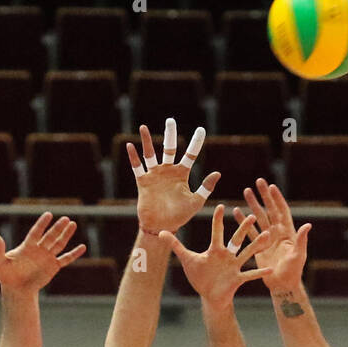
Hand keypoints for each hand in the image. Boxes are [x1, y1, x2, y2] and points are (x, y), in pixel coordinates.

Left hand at [0, 211, 86, 292]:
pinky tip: (82, 247)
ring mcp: (47, 257)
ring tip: (73, 224)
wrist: (15, 289)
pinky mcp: (53, 267)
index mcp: (27, 246)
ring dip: (66, 235)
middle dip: (58, 228)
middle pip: (50, 236)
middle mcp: (39, 249)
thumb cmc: (5, 275)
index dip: (42, 224)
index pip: (36, 232)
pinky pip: (65, 259)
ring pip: (59, 244)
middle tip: (65, 218)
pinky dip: (74, 254)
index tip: (48, 214)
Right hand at [128, 118, 220, 234]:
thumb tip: (217, 173)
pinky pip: (137, 167)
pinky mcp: (143, 182)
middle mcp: (168, 171)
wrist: (162, 226)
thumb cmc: (180, 216)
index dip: (196, 142)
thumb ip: (206, 187)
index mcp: (182, 174)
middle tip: (171, 120)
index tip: (201, 129)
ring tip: (143, 127)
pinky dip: (133, 157)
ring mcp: (155, 175)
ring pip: (151, 154)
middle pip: (169, 148)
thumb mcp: (196, 202)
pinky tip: (130, 146)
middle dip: (170, 134)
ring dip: (147, 141)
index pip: (190, 154)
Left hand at [162, 205, 272, 308]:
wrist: (209, 295)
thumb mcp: (187, 260)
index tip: (220, 206)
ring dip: (256, 245)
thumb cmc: (199, 276)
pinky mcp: (238, 278)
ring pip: (247, 253)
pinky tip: (271, 270)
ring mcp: (234, 266)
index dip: (217, 221)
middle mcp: (227, 255)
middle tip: (251, 215)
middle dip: (243, 228)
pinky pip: (250, 275)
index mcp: (215, 250)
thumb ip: (175, 245)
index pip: (217, 232)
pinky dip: (260, 273)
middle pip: (236, 239)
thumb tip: (160, 232)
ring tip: (267, 235)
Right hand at [232, 179, 311, 294]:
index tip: (271, 187)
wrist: (282, 284)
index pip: (282, 211)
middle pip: (269, 209)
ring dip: (253, 204)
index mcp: (287, 232)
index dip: (277, 199)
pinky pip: (249, 230)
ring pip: (259, 217)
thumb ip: (301, 240)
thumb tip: (308, 225)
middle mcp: (277, 232)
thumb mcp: (298, 255)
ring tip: (246, 191)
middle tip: (258, 181)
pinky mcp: (258, 245)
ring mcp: (267, 238)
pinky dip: (243, 221)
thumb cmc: (292, 272)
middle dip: (264, 196)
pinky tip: (236, 211)